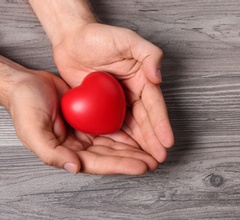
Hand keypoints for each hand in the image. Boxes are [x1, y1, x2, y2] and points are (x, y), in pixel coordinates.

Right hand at [9, 70, 157, 174]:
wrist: (24, 83)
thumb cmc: (24, 107)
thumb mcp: (33, 130)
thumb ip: (52, 153)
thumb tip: (75, 168)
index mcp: (68, 153)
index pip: (99, 163)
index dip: (121, 165)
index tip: (142, 166)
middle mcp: (80, 146)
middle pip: (112, 156)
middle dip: (134, 159)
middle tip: (156, 161)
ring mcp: (86, 133)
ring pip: (116, 143)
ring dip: (135, 148)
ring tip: (154, 151)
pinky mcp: (91, 119)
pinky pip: (112, 127)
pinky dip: (127, 132)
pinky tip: (142, 133)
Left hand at [52, 23, 173, 162]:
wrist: (72, 41)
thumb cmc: (99, 36)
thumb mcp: (127, 39)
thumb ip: (148, 54)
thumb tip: (158, 77)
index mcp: (143, 80)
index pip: (154, 105)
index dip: (161, 124)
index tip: (167, 142)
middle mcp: (134, 94)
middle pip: (146, 122)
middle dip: (153, 141)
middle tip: (159, 160)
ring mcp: (118, 104)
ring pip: (132, 129)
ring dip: (140, 147)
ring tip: (146, 163)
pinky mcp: (103, 110)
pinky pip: (113, 128)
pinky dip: (121, 142)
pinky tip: (125, 155)